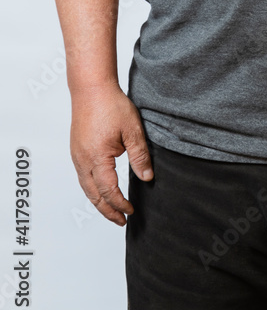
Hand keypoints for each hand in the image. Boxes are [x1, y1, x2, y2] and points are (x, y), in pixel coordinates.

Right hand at [69, 82, 153, 226]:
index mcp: (97, 158)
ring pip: (86, 188)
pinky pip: (83, 177)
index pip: (109, 191)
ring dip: (98, 202)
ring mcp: (77, 156)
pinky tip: (101, 190)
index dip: (120, 204)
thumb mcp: (132, 130)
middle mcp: (83, 161)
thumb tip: (147, 177)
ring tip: (111, 210)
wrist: (91, 88)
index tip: (131, 211)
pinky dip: (92, 189)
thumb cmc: (111, 105)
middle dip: (107, 211)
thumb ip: (140, 156)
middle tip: (121, 221)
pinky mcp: (76, 150)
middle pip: (94, 196)